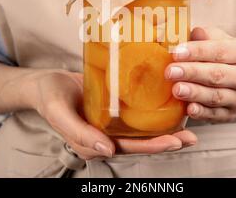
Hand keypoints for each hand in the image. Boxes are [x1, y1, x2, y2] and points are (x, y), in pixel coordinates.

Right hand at [31, 71, 196, 159]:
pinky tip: (169, 103)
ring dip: (165, 126)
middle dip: (168, 139)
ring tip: (188, 121)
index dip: (153, 147)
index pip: (129, 148)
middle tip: (191, 136)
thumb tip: (108, 151)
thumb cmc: (49, 97)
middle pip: (142, 141)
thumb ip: (80, 134)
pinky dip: (153, 110)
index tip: (174, 142)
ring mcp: (111, 123)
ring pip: (142, 128)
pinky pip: (136, 112)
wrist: (45, 84)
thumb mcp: (59, 114)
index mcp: (95, 143)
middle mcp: (107, 136)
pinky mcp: (114, 109)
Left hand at [165, 27, 235, 121]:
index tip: (176, 52)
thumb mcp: (215, 39)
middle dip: (192, 73)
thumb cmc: (219, 54)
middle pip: (217, 74)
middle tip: (170, 72)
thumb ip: (201, 35)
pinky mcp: (231, 114)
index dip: (197, 51)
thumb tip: (183, 32)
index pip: (219, 51)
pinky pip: (216, 115)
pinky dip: (202, 113)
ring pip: (216, 96)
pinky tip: (188, 109)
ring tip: (176, 90)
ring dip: (195, 93)